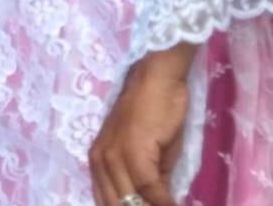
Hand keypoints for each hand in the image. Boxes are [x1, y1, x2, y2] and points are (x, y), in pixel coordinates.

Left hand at [88, 48, 192, 205]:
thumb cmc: (155, 112)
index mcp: (98, 162)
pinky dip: (164, 202)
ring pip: (130, 202)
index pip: (107, 203)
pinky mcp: (132, 152)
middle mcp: (99, 161)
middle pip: (116, 205)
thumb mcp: (149, 155)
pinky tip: (174, 205)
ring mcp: (113, 156)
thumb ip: (148, 182)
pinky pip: (148, 189)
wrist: (157, 78)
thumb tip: (154, 203)